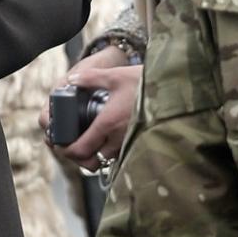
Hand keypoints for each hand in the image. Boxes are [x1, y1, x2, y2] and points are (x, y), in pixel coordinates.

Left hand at [39, 55, 141, 171]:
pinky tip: (109, 138)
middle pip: (91, 161)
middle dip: (79, 157)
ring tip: (90, 141)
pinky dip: (111, 151)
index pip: (81, 149)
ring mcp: (131, 143)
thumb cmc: (145, 82)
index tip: (61, 146)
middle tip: (73, 146)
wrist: (176, 89)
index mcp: (108, 123)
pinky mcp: (141, 143)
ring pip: (107, 159)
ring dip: (96, 154)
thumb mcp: (116, 76)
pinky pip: (121, 155)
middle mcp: (118, 138)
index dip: (67, 152)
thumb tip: (72, 79)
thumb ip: (90, 78)